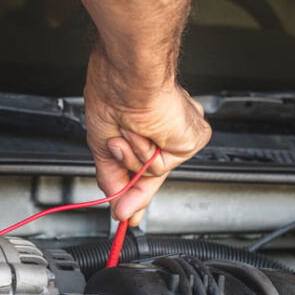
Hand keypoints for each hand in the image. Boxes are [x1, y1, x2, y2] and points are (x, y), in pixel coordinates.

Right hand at [84, 48, 210, 225]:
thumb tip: (117, 207)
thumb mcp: (103, 145)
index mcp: (147, 124)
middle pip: (152, 174)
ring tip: (129, 132)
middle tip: (122, 204)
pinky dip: (147, 154)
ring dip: (134, 156)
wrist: (127, 81)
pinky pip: (164, 165)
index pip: (143, 166)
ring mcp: (180, 134)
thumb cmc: (112, 93)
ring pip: (155, 170)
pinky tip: (145, 134)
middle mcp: (167, 129)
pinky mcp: (192, 138)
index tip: (125, 212)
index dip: (132, 191)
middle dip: (134, 186)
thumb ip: (112, 179)